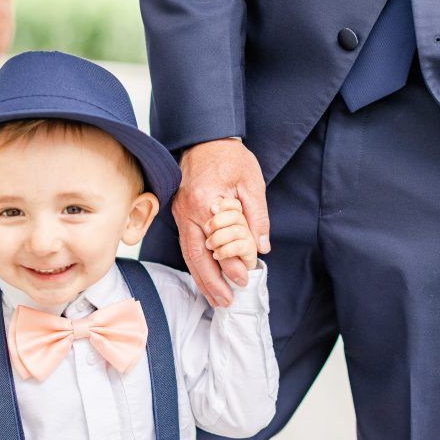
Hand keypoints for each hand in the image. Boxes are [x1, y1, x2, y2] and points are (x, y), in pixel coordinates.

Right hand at [174, 139, 269, 307]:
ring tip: (215, 298)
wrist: (205, 137)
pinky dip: (196, 264)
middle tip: (225, 302)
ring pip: (189, 253)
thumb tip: (260, 248)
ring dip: (202, 278)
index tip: (244, 279)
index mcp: (206, 202)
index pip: (220, 243)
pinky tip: (206, 276)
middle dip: (211, 282)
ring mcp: (180, 212)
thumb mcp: (252, 183)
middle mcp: (188, 210)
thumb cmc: (230, 157)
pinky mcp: (179, 212)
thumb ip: (256, 216)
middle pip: (196, 255)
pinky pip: (187, 244)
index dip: (232, 265)